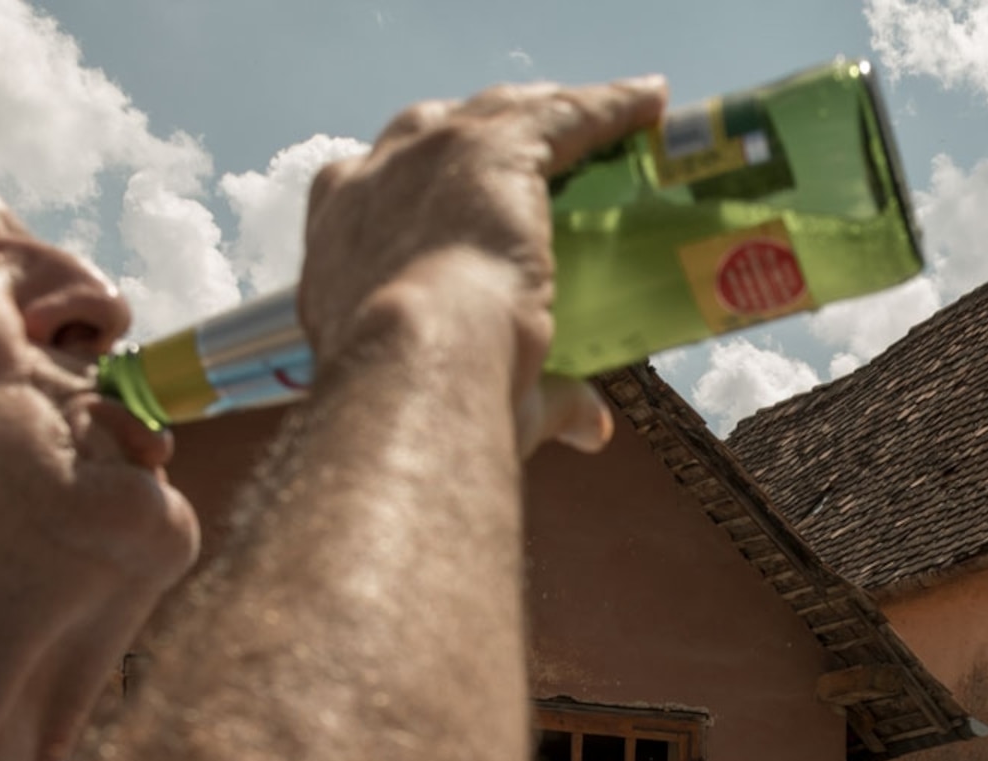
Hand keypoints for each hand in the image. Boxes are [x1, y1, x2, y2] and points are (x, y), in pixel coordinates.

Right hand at [297, 78, 662, 441]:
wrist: (412, 365)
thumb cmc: (422, 395)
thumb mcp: (464, 392)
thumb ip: (539, 400)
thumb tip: (589, 429)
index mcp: (340, 231)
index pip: (382, 188)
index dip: (421, 191)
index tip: (458, 206)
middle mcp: (375, 176)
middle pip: (439, 133)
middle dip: (486, 136)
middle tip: (543, 157)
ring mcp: (432, 151)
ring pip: (502, 113)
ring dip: (555, 112)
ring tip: (608, 117)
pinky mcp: (495, 144)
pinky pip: (561, 112)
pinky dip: (608, 106)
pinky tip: (647, 103)